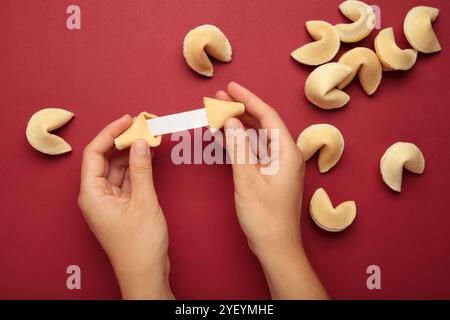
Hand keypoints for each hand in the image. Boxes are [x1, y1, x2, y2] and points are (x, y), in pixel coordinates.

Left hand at [78, 115, 172, 299]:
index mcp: (92, 194)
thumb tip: (139, 143)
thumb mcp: (143, 202)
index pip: (94, 153)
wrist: (146, 273)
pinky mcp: (123, 206)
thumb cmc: (139, 245)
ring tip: (148, 138)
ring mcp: (110, 201)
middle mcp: (97, 196)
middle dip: (123, 142)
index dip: (110, 133)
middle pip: (106, 159)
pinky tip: (149, 157)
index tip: (127, 120)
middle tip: (142, 126)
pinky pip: (128, 180)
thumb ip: (141, 170)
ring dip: (132, 154)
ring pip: (118, 169)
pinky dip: (138, 168)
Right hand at [216, 82, 327, 298]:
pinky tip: (224, 136)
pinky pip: (253, 152)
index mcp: (287, 152)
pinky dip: (239, 143)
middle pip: (262, 124)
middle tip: (218, 99)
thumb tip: (229, 121)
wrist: (275, 246)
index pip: (267, 116)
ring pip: (256, 137)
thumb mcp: (248, 179)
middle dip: (240, 109)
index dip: (248, 99)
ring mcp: (278, 165)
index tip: (231, 87)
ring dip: (238, 125)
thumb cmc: (265, 217)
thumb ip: (238, 147)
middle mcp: (285, 155)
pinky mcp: (269, 175)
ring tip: (217, 113)